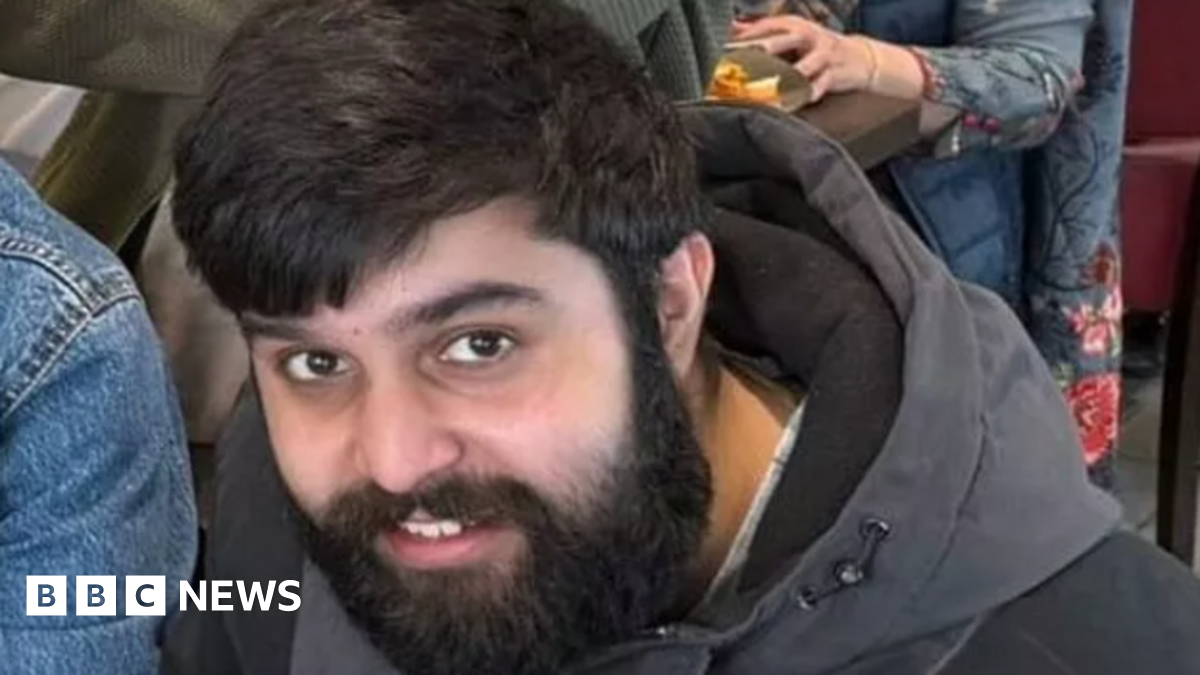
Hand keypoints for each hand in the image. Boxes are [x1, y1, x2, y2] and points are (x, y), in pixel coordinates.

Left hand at [731, 15, 877, 100]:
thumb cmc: (815, 46)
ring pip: (800, 67)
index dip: (744, 38)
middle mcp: (806, 36)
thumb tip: (732, 26)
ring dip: (782, 80)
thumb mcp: (790, 33)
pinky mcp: (834, 73)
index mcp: (792, 25)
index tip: (723, 49)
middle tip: (740, 63)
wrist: (857, 56)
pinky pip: (819, 85)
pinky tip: (792, 102)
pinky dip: (806, 94)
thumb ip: (761, 30)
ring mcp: (821, 54)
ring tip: (765, 91)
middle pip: (780, 42)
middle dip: (759, 52)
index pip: (765, 27)